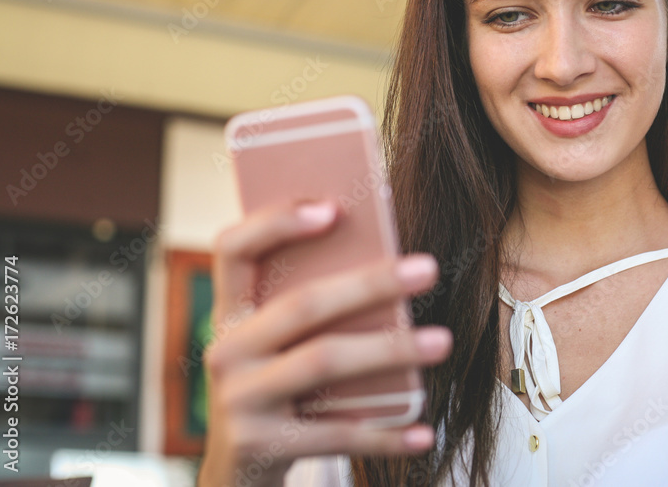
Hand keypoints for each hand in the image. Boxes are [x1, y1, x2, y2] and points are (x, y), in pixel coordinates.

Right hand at [197, 201, 451, 486]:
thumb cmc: (278, 387)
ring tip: (442, 340)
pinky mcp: (259, 446)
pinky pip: (336, 434)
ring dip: (390, 349)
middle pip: (303, 304)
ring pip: (324, 361)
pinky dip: (385, 435)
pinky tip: (425, 432)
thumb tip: (391, 266)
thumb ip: (311, 308)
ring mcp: (238, 400)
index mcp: (229, 312)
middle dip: (370, 283)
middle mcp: (225, 350)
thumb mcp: (278, 345)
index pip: (235, 249)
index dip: (277, 223)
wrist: (238, 472)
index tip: (333, 208)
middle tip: (427, 269)